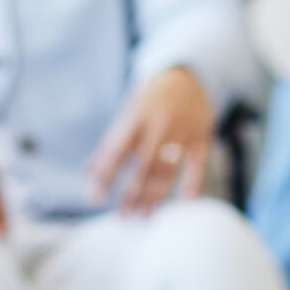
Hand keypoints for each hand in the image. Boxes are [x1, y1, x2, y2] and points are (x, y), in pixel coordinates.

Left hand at [89, 66, 212, 213]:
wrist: (187, 73)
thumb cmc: (150, 97)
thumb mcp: (129, 111)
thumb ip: (111, 141)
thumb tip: (88, 170)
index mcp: (136, 116)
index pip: (117, 150)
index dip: (106, 175)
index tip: (95, 198)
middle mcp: (159, 124)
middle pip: (143, 165)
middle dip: (131, 193)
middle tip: (122, 216)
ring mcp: (182, 129)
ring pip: (168, 168)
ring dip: (155, 195)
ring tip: (143, 214)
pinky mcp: (202, 134)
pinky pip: (198, 162)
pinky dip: (193, 182)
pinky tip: (185, 202)